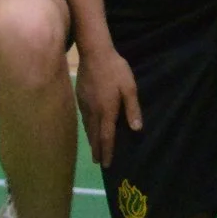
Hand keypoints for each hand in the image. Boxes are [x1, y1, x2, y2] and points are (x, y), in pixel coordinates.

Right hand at [76, 44, 141, 167]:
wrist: (94, 53)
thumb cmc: (115, 69)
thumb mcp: (129, 87)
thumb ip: (132, 108)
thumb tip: (136, 129)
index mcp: (107, 111)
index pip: (106, 137)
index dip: (107, 151)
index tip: (106, 164)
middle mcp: (94, 112)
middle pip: (94, 135)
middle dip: (97, 150)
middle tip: (98, 162)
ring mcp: (84, 105)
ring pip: (87, 128)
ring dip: (91, 140)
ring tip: (94, 149)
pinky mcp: (79, 98)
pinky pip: (83, 118)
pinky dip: (87, 128)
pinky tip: (88, 128)